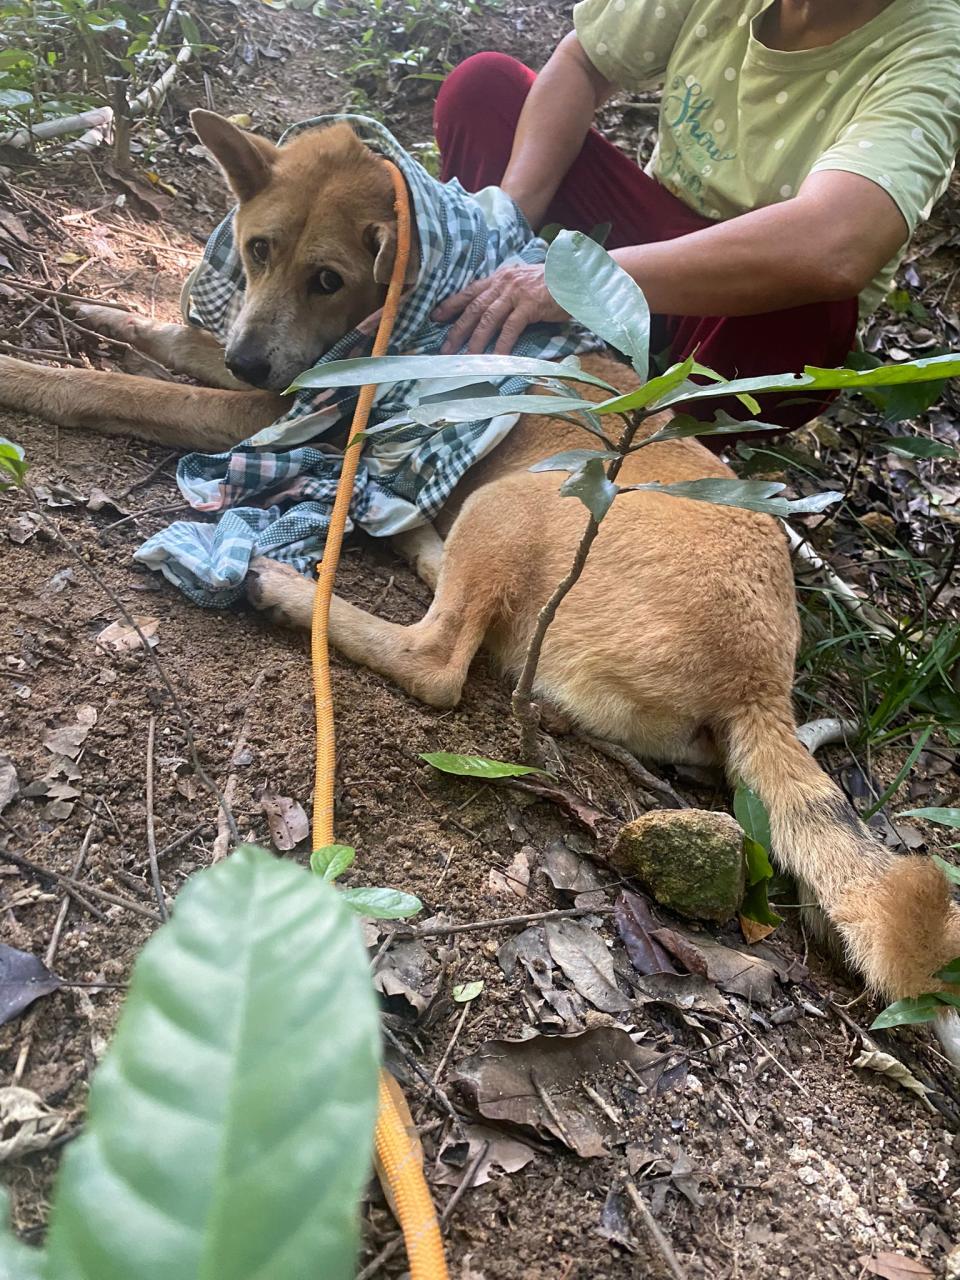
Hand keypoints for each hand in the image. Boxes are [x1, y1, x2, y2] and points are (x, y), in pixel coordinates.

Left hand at [432, 261, 568, 354]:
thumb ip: (506, 294)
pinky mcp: (529, 305)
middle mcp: (503, 283)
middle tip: (445, 348)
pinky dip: (501, 345)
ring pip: (488, 319)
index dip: (451, 304)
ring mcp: (516, 293)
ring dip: (475, 340)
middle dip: (457, 329)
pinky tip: (495, 359)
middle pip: (474, 308)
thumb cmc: (551, 284)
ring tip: (465, 358)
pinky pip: (510, 328)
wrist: (576, 276)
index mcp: (500, 278)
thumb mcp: (523, 284)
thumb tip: (491, 310)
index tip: (435, 317)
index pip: (470, 292)